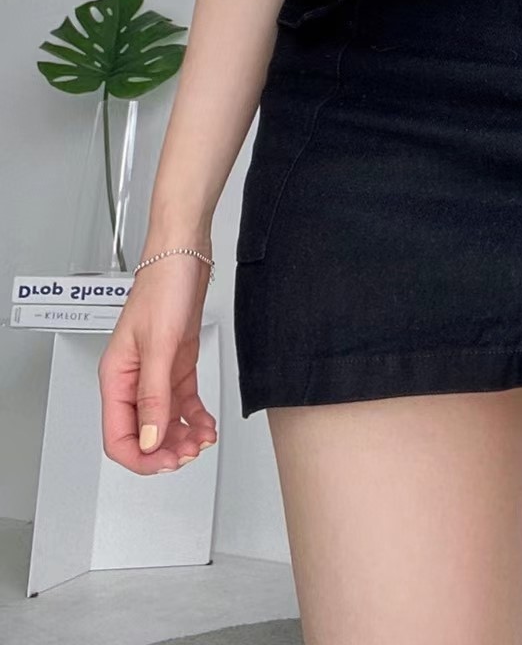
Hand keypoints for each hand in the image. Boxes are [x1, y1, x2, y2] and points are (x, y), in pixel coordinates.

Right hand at [99, 248, 218, 473]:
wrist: (184, 255)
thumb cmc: (163, 287)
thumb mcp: (160, 345)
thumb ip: (154, 395)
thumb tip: (149, 438)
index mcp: (117, 377)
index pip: (119, 436)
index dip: (141, 458)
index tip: (166, 463)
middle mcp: (134, 379)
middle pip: (143, 434)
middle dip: (166, 450)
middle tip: (191, 453)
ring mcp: (156, 373)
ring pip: (165, 422)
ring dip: (183, 436)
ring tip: (203, 440)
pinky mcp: (177, 364)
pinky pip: (182, 403)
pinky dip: (195, 418)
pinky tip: (207, 424)